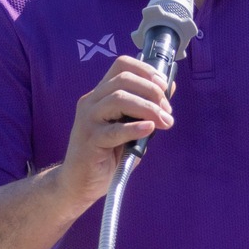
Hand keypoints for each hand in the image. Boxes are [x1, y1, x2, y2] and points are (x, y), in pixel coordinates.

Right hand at [55, 56, 173, 209]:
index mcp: (100, 95)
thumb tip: (170, 88)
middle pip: (123, 80)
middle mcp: (91, 102)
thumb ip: (146, 109)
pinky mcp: (90, 140)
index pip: (121, 65)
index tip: (163, 86)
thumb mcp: (131, 127)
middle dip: (152, 92)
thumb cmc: (107, 155)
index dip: (145, 70)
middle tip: (167, 110)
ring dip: (148, 108)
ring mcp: (88, 119)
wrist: (79, 183)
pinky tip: (149, 129)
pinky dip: (135, 127)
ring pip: (118, 99)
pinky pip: (114, 130)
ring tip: (164, 122)